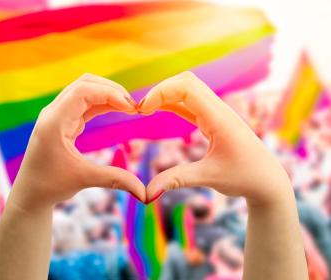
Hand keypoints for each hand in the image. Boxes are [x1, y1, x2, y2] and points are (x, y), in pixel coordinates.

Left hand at [11, 74, 145, 210]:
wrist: (30, 193)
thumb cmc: (51, 186)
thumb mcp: (84, 180)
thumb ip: (116, 180)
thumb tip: (145, 193)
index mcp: (54, 121)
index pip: (83, 91)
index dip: (110, 94)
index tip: (132, 108)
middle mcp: (54, 113)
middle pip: (85, 84)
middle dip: (111, 90)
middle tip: (133, 106)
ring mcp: (57, 115)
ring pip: (85, 91)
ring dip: (108, 95)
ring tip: (129, 108)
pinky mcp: (63, 121)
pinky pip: (84, 104)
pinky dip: (102, 104)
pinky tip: (117, 110)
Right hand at [138, 71, 291, 205]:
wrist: (267, 180)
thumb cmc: (245, 177)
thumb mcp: (209, 177)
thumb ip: (177, 180)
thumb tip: (146, 194)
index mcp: (220, 118)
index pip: (187, 88)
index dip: (161, 92)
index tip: (142, 110)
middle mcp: (219, 109)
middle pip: (186, 82)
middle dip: (161, 89)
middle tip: (140, 109)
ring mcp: (217, 113)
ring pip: (188, 90)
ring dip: (165, 94)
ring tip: (144, 110)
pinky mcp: (213, 121)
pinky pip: (190, 104)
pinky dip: (172, 103)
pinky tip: (158, 110)